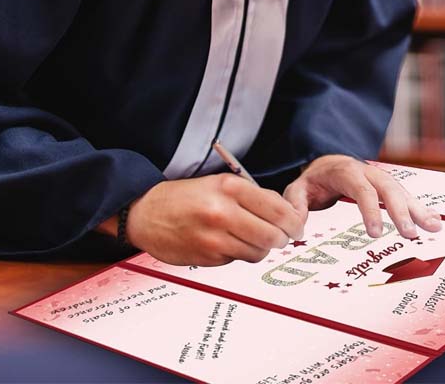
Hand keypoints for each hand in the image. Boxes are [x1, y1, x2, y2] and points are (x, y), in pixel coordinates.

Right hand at [124, 175, 304, 266]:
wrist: (147, 212)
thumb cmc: (187, 196)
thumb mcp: (221, 183)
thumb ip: (253, 196)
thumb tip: (287, 214)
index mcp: (230, 188)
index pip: (278, 210)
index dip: (294, 221)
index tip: (298, 225)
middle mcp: (223, 213)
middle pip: (273, 236)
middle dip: (282, 238)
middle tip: (282, 236)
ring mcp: (214, 238)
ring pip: (258, 252)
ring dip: (261, 248)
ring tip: (251, 237)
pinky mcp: (206, 257)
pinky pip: (237, 260)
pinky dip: (239, 254)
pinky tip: (227, 242)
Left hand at [283, 155, 441, 239]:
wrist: (326, 163)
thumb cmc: (314, 180)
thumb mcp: (298, 188)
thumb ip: (296, 202)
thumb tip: (297, 225)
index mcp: (346, 171)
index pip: (361, 189)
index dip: (370, 210)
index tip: (376, 232)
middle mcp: (368, 172)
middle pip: (388, 188)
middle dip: (400, 210)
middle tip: (409, 233)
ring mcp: (381, 179)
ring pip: (402, 191)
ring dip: (418, 209)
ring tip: (434, 227)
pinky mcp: (388, 188)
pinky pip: (407, 196)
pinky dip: (421, 208)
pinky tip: (435, 222)